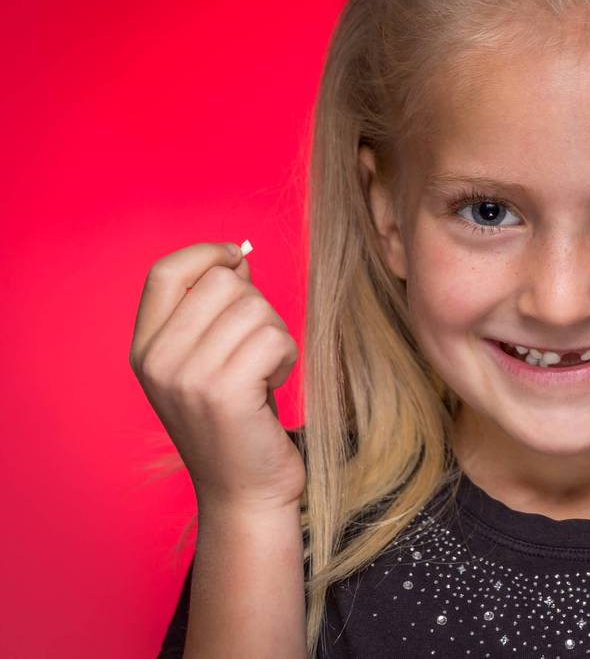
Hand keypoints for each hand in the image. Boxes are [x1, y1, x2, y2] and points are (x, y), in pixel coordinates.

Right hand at [129, 242, 304, 512]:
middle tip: (257, 350)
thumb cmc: (237, 424)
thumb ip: (214, 312)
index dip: (206, 253)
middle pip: (221, 283)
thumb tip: (235, 259)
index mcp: (146, 349)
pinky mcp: (224, 393)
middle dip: (255, 306)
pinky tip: (273, 386)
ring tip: (264, 373)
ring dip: (275, 335)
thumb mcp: (210, 362)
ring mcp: (187, 376)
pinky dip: (285, 357)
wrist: (243, 493)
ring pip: (254, 308)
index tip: (238, 258)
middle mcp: (158, 360)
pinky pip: (274, 337)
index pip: (166, 273)